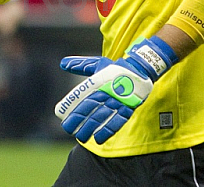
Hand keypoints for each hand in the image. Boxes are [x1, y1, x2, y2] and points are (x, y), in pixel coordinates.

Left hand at [54, 38, 177, 143]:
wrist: (141, 69)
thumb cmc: (115, 68)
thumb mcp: (97, 63)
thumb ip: (80, 65)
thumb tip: (63, 63)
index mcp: (99, 82)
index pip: (83, 96)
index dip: (73, 107)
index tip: (62, 115)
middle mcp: (107, 92)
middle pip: (91, 108)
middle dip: (79, 119)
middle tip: (68, 129)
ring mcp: (118, 101)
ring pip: (102, 116)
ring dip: (91, 128)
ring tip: (81, 138)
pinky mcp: (128, 108)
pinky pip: (118, 121)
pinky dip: (108, 130)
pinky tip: (99, 139)